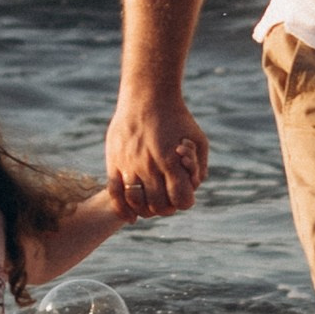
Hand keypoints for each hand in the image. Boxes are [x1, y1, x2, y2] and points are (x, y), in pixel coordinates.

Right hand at [106, 90, 209, 215]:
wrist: (147, 96)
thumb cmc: (177, 118)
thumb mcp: (199, 139)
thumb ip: (200, 167)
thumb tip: (194, 188)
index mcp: (172, 161)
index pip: (181, 200)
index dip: (185, 201)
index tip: (184, 195)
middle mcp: (150, 166)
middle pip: (159, 205)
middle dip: (167, 207)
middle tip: (168, 199)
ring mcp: (129, 165)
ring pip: (136, 203)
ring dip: (146, 210)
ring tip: (152, 205)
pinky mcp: (114, 163)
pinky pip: (115, 194)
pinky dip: (122, 210)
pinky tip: (131, 217)